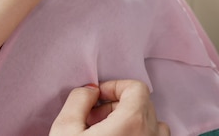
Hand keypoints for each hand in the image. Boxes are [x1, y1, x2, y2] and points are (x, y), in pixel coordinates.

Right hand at [50, 80, 169, 135]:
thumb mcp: (64, 130)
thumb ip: (78, 101)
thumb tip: (89, 90)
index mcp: (132, 123)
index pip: (137, 88)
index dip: (114, 87)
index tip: (97, 97)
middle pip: (144, 105)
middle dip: (118, 105)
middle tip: (93, 118)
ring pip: (154, 126)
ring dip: (132, 123)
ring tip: (106, 133)